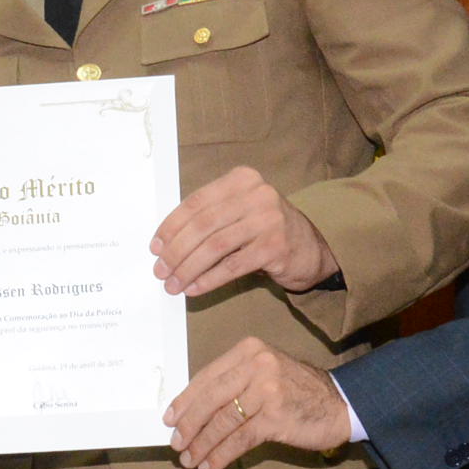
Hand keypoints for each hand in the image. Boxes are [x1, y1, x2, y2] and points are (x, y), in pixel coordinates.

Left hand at [151, 165, 337, 297]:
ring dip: (188, 268)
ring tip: (173, 284)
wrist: (312, 247)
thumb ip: (210, 217)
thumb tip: (165, 244)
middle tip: (160, 271)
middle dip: (176, 251)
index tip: (155, 247)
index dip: (171, 226)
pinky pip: (231, 267)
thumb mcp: (240, 212)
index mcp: (242, 179)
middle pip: (203, 225)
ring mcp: (269, 220)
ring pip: (214, 247)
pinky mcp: (275, 247)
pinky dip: (208, 280)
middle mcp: (257, 195)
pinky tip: (194, 289)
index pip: (196, 202)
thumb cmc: (266, 230)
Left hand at [164, 335, 352, 468]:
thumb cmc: (297, 391)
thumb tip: (193, 412)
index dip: (185, 401)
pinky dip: (221, 455)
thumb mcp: (265, 373)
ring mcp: (267, 389)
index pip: (207, 377)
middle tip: (176, 445)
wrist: (340, 404)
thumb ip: (234, 383)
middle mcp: (257, 365)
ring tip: (189, 461)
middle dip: (189, 425)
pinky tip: (210, 466)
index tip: (170, 420)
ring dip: (202, 445)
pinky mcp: (276, 416)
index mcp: (249, 350)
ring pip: (223, 421)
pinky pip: (239, 439)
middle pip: (211, 399)